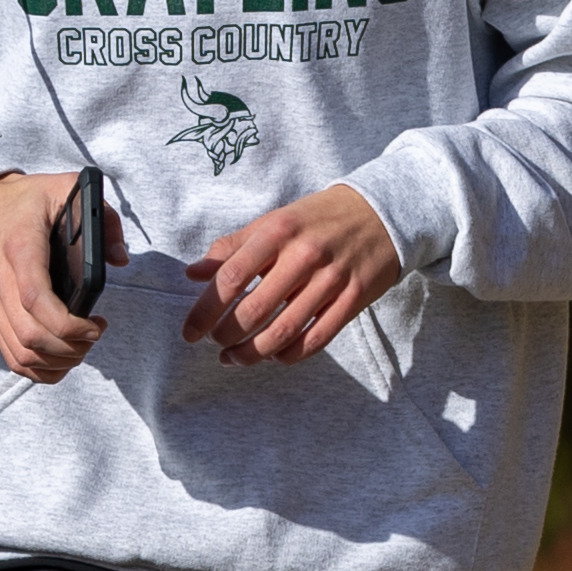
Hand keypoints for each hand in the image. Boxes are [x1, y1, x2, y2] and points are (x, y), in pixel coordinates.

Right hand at [0, 169, 127, 384]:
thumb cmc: (25, 201)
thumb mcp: (64, 188)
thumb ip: (101, 216)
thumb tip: (119, 257)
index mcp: (20, 248)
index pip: (35, 299)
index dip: (69, 324)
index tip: (97, 324)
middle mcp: (0, 281)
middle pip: (30, 336)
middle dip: (71, 348)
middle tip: (95, 334)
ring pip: (20, 354)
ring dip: (58, 361)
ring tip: (82, 345)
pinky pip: (11, 357)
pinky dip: (39, 369)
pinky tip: (63, 357)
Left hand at [182, 182, 402, 364]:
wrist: (381, 212)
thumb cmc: (317, 219)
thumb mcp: (274, 221)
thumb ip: (233, 247)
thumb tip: (193, 273)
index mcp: (278, 232)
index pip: (230, 278)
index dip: (204, 311)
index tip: (190, 333)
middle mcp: (304, 255)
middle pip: (254, 311)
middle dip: (226, 336)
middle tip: (215, 345)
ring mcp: (331, 279)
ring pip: (283, 331)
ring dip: (253, 353)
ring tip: (235, 358)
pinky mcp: (354, 299)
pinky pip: (316, 340)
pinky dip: (289, 355)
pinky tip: (273, 356)